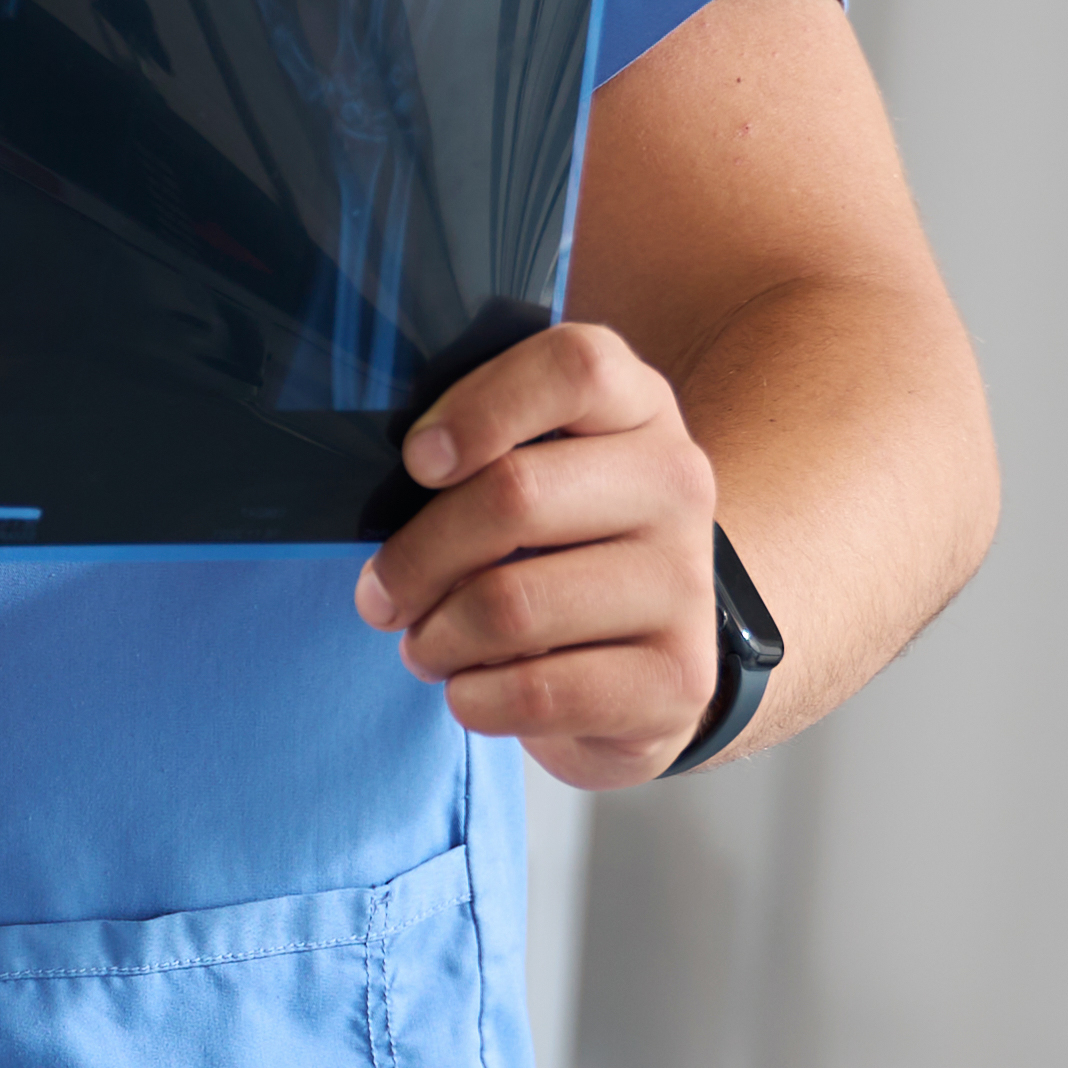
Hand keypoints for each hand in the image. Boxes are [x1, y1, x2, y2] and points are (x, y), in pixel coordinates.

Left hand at [355, 323, 724, 789]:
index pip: (573, 368)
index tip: (415, 463)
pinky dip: (474, 699)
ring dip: (436, 638)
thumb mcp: (529, 477)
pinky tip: (473, 690)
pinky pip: (538, 692)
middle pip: (514, 495)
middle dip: (416, 558)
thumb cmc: (556, 554)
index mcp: (637, 408)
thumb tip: (385, 489)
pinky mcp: (679, 677)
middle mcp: (677, 483)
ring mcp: (686, 583)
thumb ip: (475, 455)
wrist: (642, 664)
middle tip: (381, 596)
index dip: (478, 410)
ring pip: (511, 605)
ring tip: (428, 646)